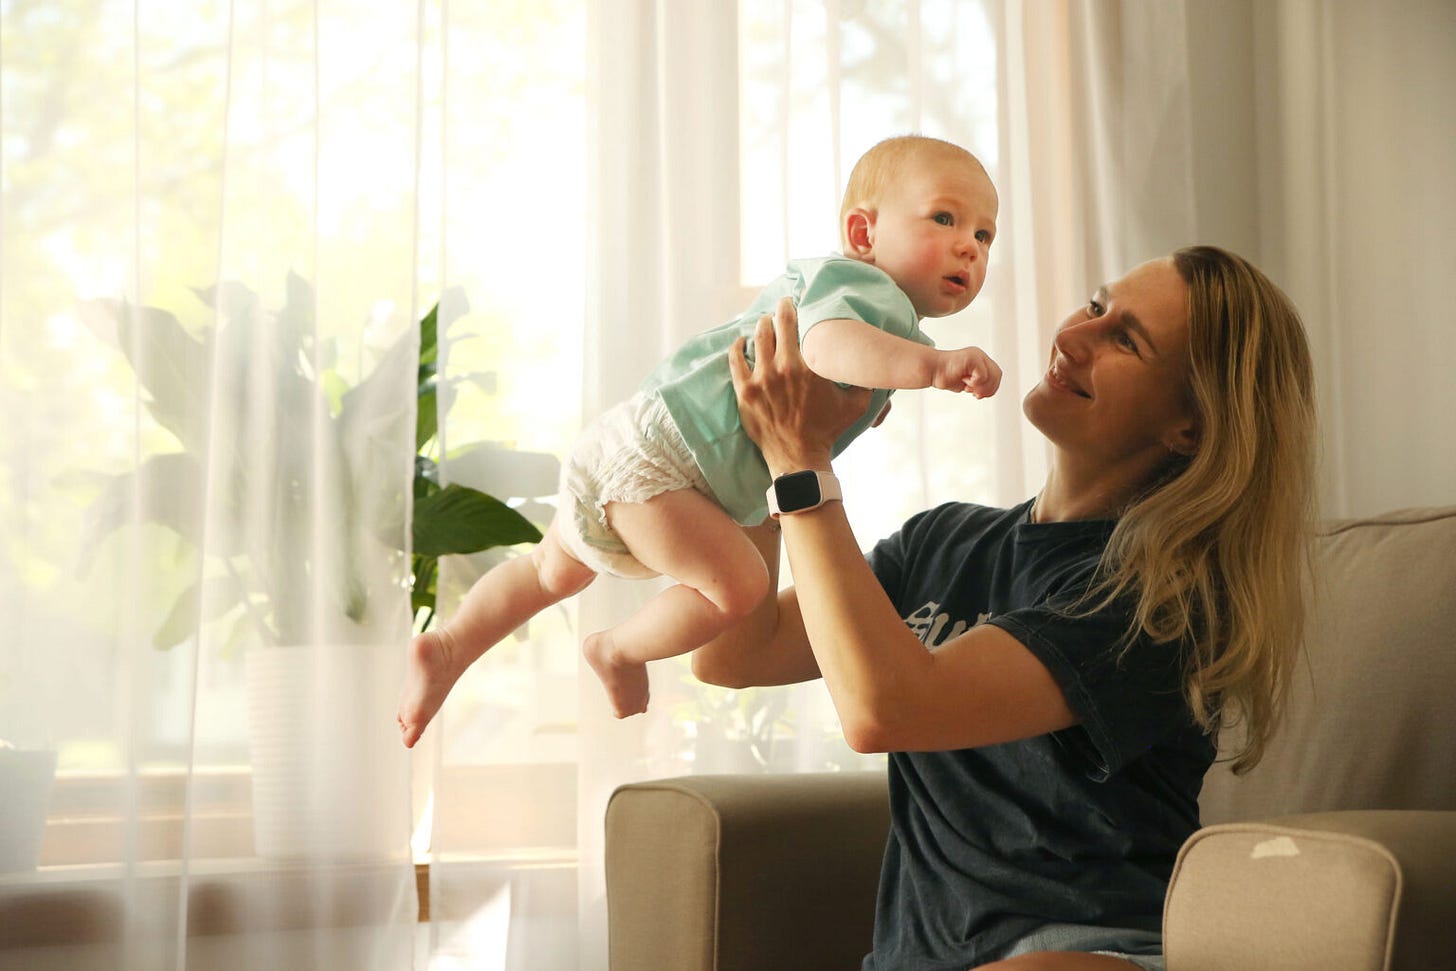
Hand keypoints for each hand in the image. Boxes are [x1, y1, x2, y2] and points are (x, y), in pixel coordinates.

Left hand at [729, 297, 871, 472]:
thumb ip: (865, 382)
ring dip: (761, 326)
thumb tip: (877, 365)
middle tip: (782, 305)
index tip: (798, 303)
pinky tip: (740, 342)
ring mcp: (762, 379)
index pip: (801, 326)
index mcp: (811, 366)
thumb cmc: (828, 431)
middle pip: (778, 325)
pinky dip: (737, 347)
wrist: (799, 457)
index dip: (798, 311)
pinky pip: (736, 361)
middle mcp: (785, 368)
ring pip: (758, 339)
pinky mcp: (746, 392)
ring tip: (764, 321)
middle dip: (780, 311)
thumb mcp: (856, 406)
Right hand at [932, 345, 1001, 397]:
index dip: (991, 388)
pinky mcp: (972, 357)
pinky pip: (982, 375)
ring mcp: (976, 355)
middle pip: (997, 374)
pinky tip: (963, 380)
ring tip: (968, 387)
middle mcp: (980, 355)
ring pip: (992, 375)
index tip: (978, 395)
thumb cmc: (945, 376)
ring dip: (980, 387)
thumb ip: (978, 385)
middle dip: (989, 388)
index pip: (996, 375)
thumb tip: (987, 392)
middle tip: (976, 395)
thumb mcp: (966, 383)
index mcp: (980, 360)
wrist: (932, 370)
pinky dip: (974, 382)